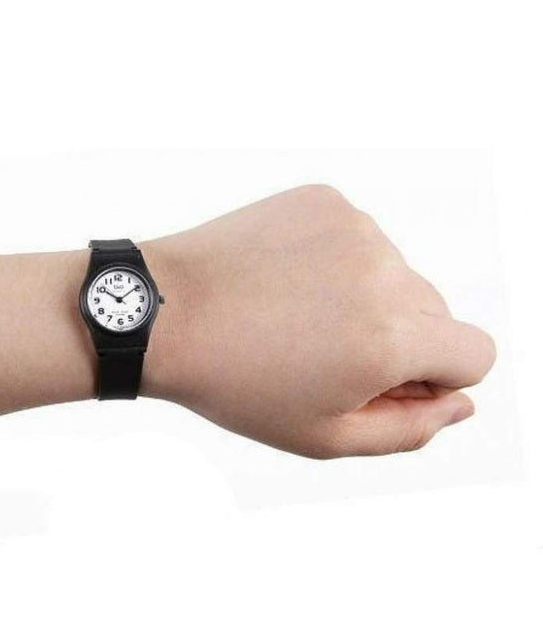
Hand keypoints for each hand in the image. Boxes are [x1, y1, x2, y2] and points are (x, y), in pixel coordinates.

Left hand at [140, 185, 495, 457]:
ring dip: (365, 299)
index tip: (380, 382)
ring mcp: (355, 228)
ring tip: (294, 317)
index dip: (435, 379)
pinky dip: (336, 262)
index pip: (475, 355)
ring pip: (397, 274)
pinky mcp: (325, 201)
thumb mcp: (322, 436)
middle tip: (322, 355)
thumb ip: (408, 429)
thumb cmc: (235, 382)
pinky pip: (359, 240)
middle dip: (397, 340)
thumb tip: (460, 403)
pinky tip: (285, 283)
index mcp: (391, 338)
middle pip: (435, 313)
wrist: (161, 313)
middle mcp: (384, 272)